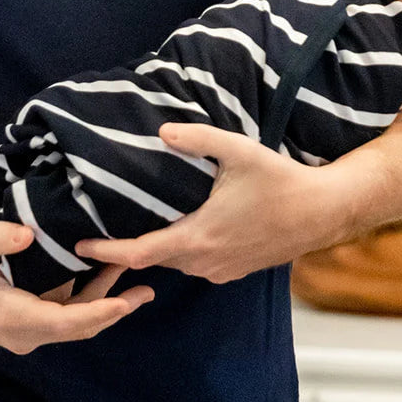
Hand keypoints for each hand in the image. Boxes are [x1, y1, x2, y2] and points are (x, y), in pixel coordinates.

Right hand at [0, 221, 153, 353]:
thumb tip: (29, 233)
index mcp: (11, 316)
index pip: (65, 321)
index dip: (99, 312)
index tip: (126, 302)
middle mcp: (23, 333)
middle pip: (78, 327)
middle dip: (114, 310)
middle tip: (147, 290)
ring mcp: (25, 333)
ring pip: (73, 324)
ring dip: (103, 304)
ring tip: (136, 283)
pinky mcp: (26, 325)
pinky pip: (63, 317)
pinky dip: (86, 301)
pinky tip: (105, 279)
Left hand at [74, 122, 341, 284]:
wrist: (323, 212)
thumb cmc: (281, 181)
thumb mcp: (239, 152)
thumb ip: (198, 139)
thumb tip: (161, 131)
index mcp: (198, 237)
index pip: (140, 252)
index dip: (106, 252)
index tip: (79, 246)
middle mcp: (205, 261)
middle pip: (153, 260)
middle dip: (124, 253)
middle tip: (97, 235)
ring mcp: (221, 270)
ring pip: (175, 264)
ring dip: (153, 251)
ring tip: (130, 231)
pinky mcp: (235, 270)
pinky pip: (196, 265)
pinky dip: (178, 253)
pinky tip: (176, 232)